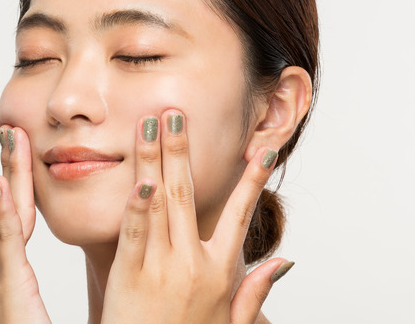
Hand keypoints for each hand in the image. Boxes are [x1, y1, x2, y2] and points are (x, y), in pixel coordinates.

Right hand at [0, 126, 50, 323]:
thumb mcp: (24, 309)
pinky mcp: (8, 289)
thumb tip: (23, 272)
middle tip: (3, 131)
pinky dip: (2, 214)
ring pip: (2, 217)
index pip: (1, 220)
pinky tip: (2, 187)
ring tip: (8, 141)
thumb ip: (21, 286)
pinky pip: (7, 245)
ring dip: (4, 175)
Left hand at [101, 110, 291, 323]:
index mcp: (220, 272)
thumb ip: (255, 290)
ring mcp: (160, 267)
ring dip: (155, 160)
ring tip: (150, 124)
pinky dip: (136, 204)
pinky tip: (138, 177)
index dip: (252, 182)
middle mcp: (192, 264)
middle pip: (189, 195)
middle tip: (177, 112)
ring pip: (159, 203)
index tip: (262, 150)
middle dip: (182, 149)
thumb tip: (284, 261)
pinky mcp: (129, 275)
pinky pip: (134, 232)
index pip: (242, 216)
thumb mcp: (232, 323)